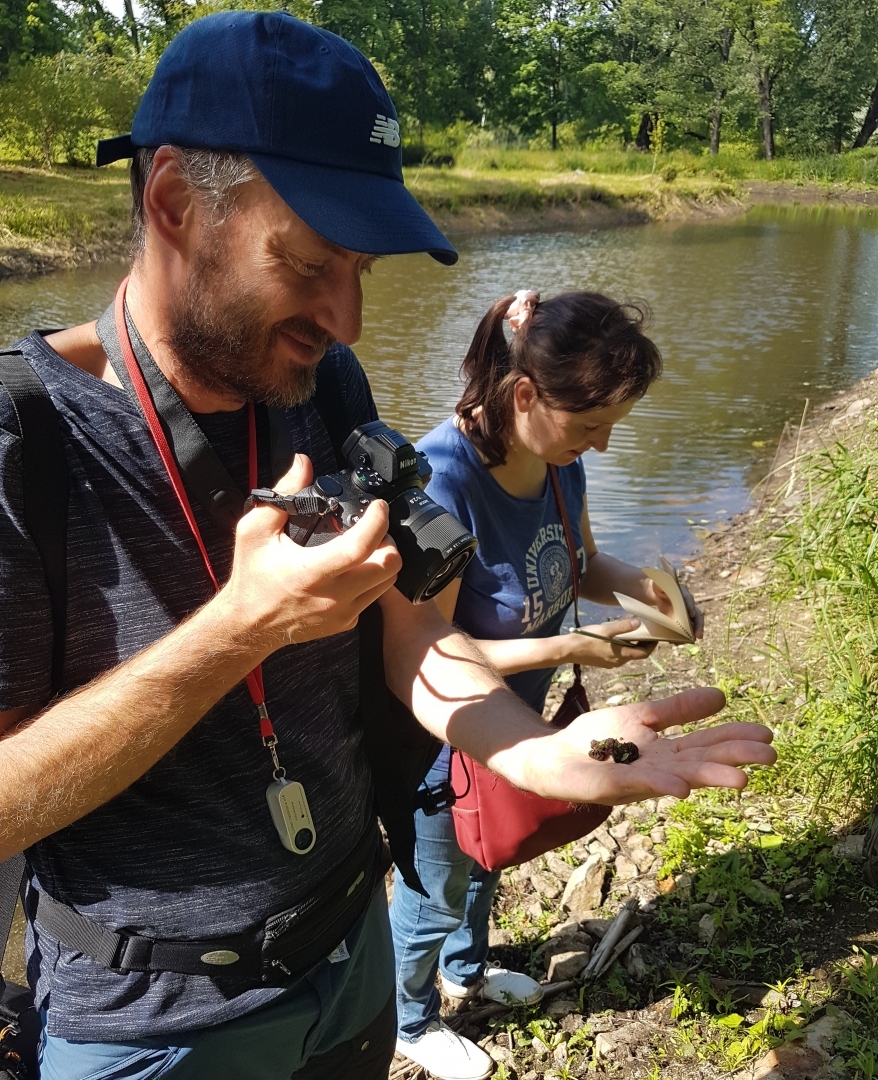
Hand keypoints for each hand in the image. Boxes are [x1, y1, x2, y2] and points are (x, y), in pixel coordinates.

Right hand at [222, 453, 401, 649]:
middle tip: (374, 528)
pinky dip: (372, 579)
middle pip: (388, 567)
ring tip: (367, 546)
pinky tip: (354, 568)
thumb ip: (281, 495)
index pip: (361, 546)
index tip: (378, 507)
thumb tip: (302, 464)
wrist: (248, 623)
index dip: (378, 522)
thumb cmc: (251, 577)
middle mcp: (333, 596)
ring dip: (384, 560)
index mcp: (311, 572)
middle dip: (388, 541)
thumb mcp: (255, 530)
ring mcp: (342, 613)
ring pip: (387, 583)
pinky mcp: (345, 623)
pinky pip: (373, 598)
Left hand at [514, 688, 774, 804]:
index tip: (768, 734)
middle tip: (770, 756)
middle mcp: (657, 770)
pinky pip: (636, 785)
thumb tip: (722, 696)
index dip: (735, 739)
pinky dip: (660, 785)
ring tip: (741, 780)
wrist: (552, 754)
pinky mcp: (607, 785)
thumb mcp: (643, 716)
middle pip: (700, 763)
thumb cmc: (597, 740)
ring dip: (708, 779)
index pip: (706, 744)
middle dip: (734, 760)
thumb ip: (678, 709)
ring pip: (677, 779)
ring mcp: (633, 780)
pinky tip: (681, 786)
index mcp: (666, 752)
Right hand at [566, 619, 656, 667]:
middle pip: (637, 654)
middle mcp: (618, 662)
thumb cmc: (586, 639)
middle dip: (643, 643)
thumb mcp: (605, 630)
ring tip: (632, 630)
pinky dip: (623, 646)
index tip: (655, 635)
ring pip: (627, 654)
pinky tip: (617, 636)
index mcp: (621, 656)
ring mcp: (610, 663)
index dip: (652, 645)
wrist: (567, 650)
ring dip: (632, 644)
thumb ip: (623, 626)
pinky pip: (618, 654)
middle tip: (646, 630)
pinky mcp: (603, 661)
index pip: (644, 654)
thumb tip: (639, 622)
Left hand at [651, 580, 703, 637]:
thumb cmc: (659, 585)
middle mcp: (688, 603)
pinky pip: (685, 629)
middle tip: (699, 635)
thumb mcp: (658, 581)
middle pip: (697, 614)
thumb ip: (660, 580)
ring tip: (688, 642)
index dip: (689, 606)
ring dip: (692, 633)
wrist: (657, 591)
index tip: (690, 614)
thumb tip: (660, 578)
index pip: (688, 598)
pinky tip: (676, 642)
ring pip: (693, 623)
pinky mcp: (681, 619)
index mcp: (682, 592)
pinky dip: (682, 636)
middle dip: (699, 625)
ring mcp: (685, 612)